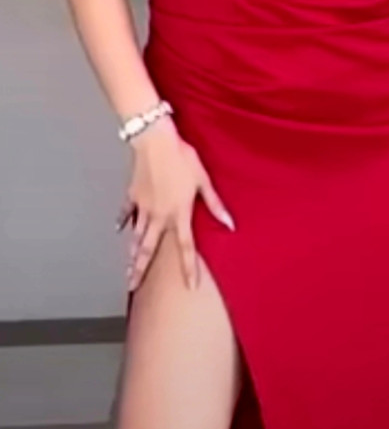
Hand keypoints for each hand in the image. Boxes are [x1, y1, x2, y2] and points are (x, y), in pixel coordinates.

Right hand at [116, 118, 234, 290]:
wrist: (154, 140)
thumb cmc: (182, 158)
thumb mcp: (203, 181)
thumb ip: (214, 205)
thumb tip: (230, 224)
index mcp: (179, 215)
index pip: (186, 248)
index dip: (189, 268)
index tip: (189, 287)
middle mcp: (158, 217)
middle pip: (148, 250)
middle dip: (140, 270)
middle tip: (132, 287)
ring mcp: (143, 208)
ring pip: (136, 237)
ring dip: (131, 255)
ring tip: (126, 270)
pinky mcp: (133, 196)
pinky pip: (126, 213)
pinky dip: (123, 221)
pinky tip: (118, 230)